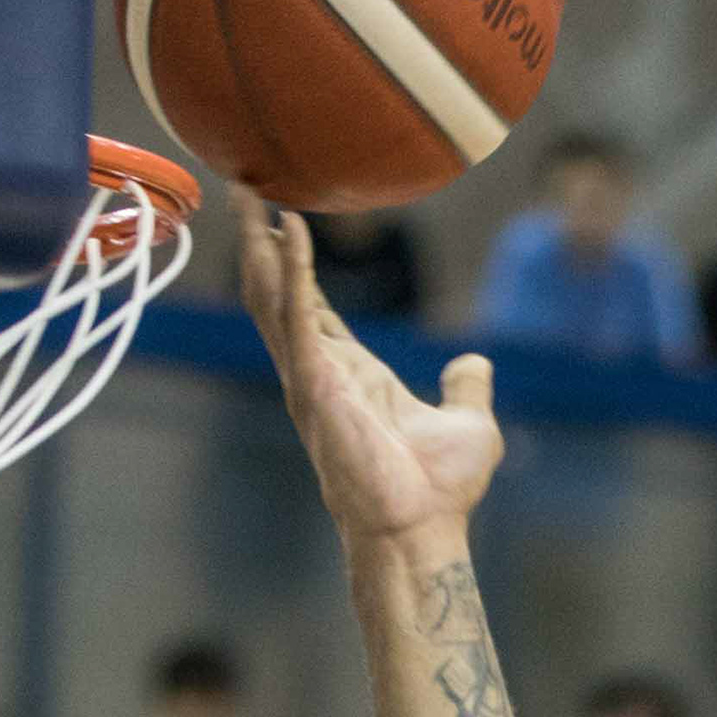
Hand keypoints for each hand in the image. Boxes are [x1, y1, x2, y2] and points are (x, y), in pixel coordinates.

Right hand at [240, 206, 501, 564]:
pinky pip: (296, 314)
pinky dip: (294, 269)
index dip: (294, 264)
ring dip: (258, 242)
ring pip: (271, 296)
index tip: (280, 219)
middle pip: (276, 292)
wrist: (422, 531)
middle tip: (241, 185)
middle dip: (258, 240)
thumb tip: (474, 364)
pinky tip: (290, 226)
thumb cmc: (440, 492)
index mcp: (351, 375)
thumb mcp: (467, 423)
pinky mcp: (315, 383)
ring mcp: (311, 377)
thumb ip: (467, 387)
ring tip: (244, 190)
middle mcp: (321, 372)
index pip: (309, 307)